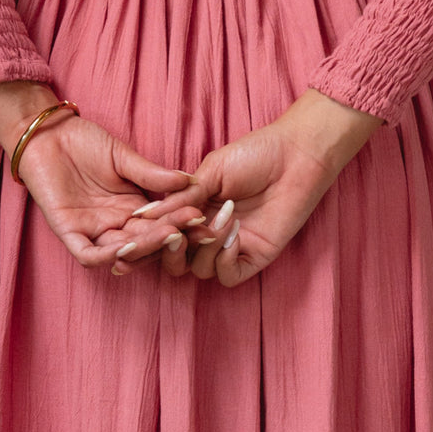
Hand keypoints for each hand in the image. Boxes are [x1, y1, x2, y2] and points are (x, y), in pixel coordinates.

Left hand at [14, 110, 211, 272]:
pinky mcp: (68, 231)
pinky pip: (87, 254)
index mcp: (132, 208)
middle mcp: (115, 224)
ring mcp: (92, 230)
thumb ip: (152, 173)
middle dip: (169, 237)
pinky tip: (123, 249)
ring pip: (122, 252)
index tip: (206, 219)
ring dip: (143, 248)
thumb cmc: (83, 142)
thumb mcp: (123, 157)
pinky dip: (105, 256)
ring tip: (166, 236)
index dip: (182, 223)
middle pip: (146, 241)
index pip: (161, 223)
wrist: (47, 133)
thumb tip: (189, 181)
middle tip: (191, 228)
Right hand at [117, 123, 348, 287]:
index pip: (163, 235)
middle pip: (175, 261)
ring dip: (205, 246)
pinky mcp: (254, 256)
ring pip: (199, 270)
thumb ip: (180, 197)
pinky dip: (224, 261)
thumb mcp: (209, 172)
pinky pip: (227, 276)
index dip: (149, 238)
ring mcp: (231, 246)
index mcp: (194, 210)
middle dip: (169, 250)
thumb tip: (144, 216)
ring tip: (224, 217)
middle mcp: (208, 232)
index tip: (138, 233)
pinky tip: (234, 235)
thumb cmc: (254, 156)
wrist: (294, 156)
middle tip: (175, 233)